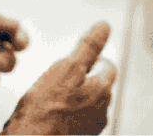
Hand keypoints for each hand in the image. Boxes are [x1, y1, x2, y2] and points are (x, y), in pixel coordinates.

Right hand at [1, 22, 116, 135]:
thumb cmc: (44, 110)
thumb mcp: (66, 67)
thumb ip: (88, 46)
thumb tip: (104, 27)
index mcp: (103, 90)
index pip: (108, 65)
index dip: (91, 59)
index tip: (75, 62)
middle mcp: (102, 110)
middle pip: (98, 84)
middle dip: (83, 78)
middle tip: (60, 79)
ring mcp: (91, 126)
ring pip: (88, 101)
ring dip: (75, 95)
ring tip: (53, 97)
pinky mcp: (79, 135)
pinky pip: (78, 117)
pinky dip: (68, 111)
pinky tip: (52, 112)